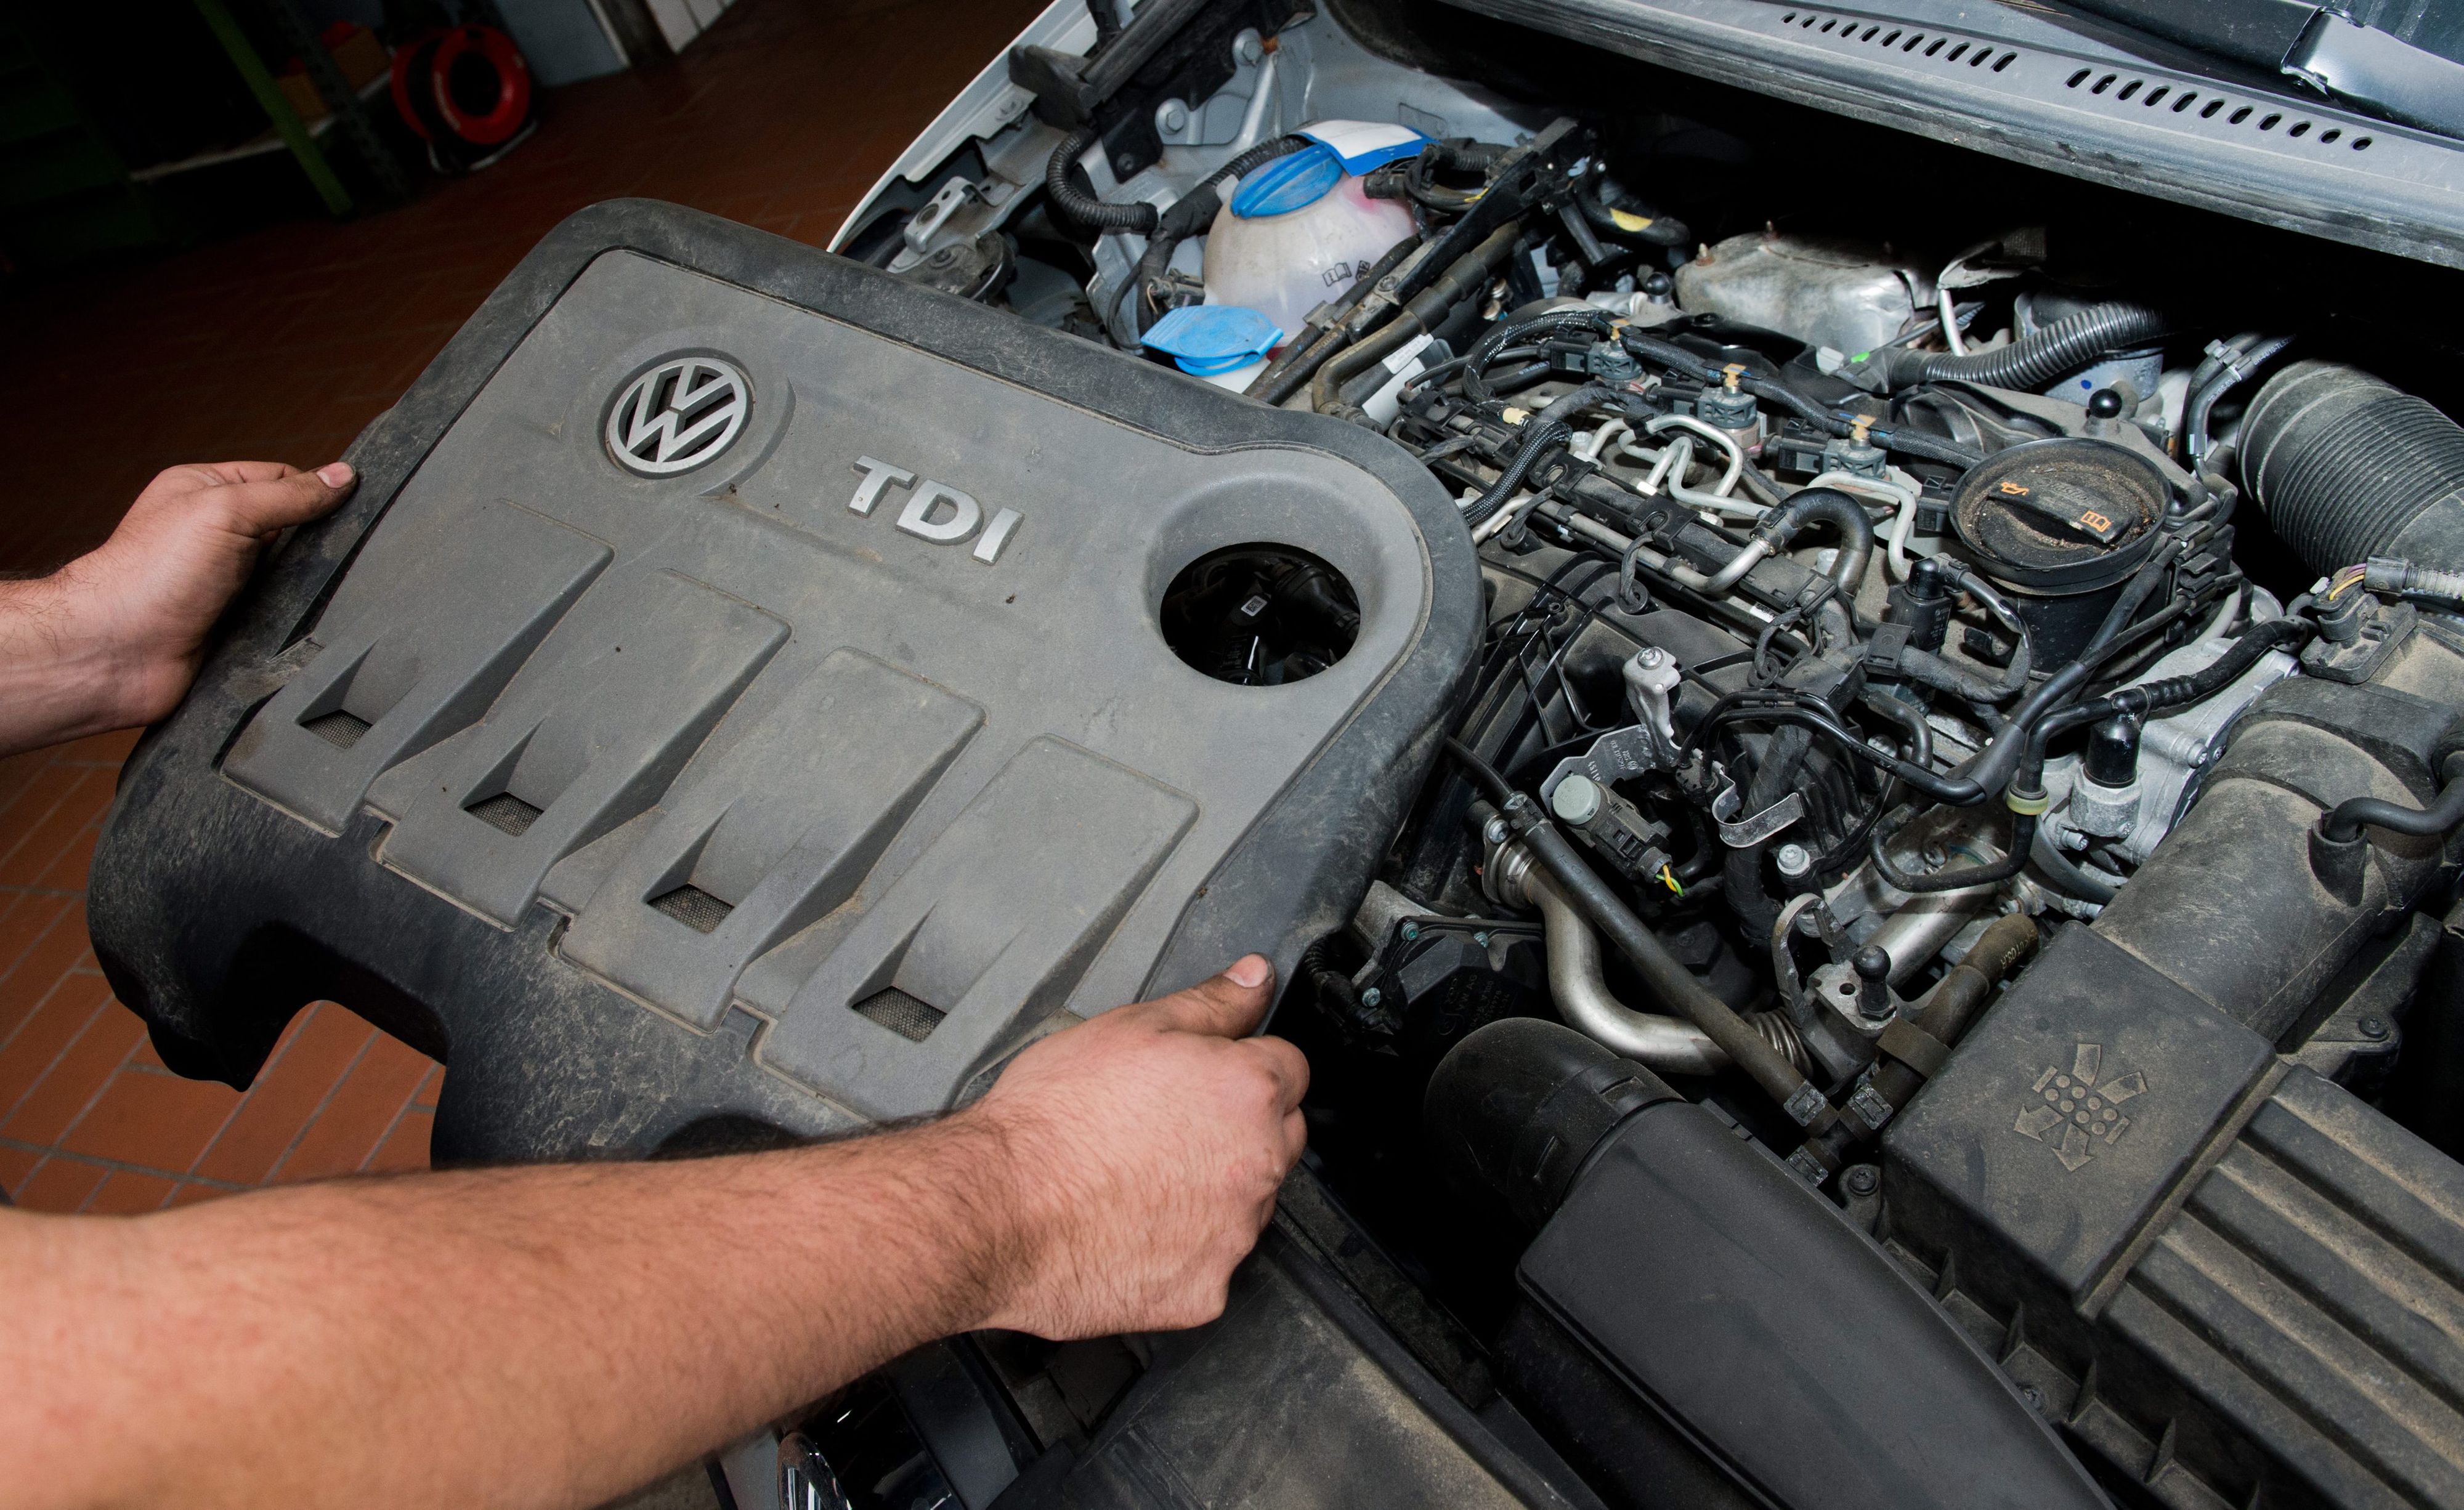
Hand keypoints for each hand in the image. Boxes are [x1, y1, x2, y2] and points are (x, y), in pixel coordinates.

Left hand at [0, 461, 353, 752]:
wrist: (118, 652)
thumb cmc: (148, 574)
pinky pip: (282, 613)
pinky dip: (295, 618)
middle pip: (291, 525)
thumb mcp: (226, 510)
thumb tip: (342, 476)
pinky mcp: (235, 621)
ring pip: (291, 573)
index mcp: (204, 490)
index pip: (281, 477)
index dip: (314, 489)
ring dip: (305, 583)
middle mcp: (214, 533)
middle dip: (313, 539)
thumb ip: (289, 494)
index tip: (348, 503)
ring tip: (314, 587)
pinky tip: (302, 617)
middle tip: (332, 550)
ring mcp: (226, 579)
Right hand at [963, 955, 1307, 1337]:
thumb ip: (1209, 1003)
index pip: (1289, 1068)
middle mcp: (1257, 1165)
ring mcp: (1234, 1235)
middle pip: (1279, 1137)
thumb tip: (1254, 978)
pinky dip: (1183, 1250)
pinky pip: (1211, 1264)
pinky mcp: (1204, 1291)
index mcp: (1247, 1092)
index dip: (1244, 1067)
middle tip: (1165, 1126)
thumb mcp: (1130, 1027)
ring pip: (1248, 1202)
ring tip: (1137, 1178)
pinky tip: (1132, 1227)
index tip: (1206, 1078)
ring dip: (1215, 1190)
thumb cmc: (1052, 1120)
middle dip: (1240, 1127)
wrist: (997, 1208)